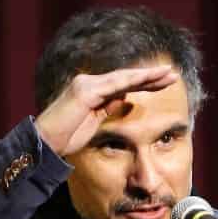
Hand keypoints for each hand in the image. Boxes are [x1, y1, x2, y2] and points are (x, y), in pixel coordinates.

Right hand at [34, 64, 179, 157]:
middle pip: (126, 78)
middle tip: (172, 73)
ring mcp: (86, 84)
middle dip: (151, 76)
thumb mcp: (93, 124)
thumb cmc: (65, 139)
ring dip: (147, 76)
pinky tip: (149, 79)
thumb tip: (124, 100)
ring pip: (123, 77)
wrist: (44, 145)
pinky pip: (114, 84)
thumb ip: (108, 109)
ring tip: (168, 74)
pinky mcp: (85, 90)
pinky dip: (133, 81)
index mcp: (92, 91)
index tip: (164, 83)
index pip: (123, 85)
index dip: (145, 83)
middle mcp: (89, 83)